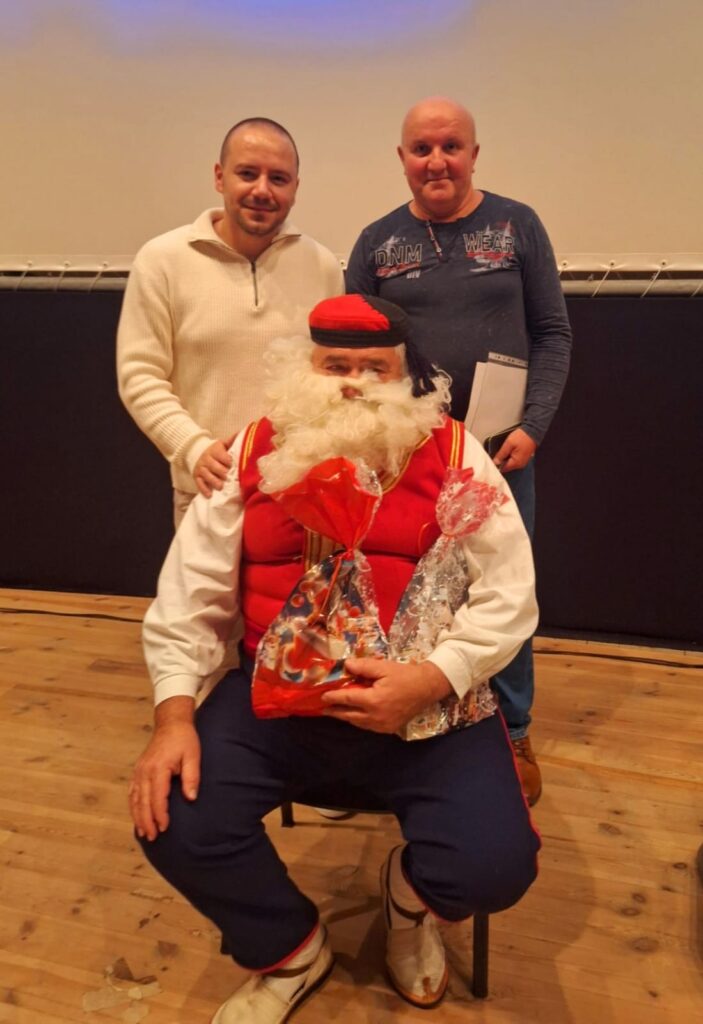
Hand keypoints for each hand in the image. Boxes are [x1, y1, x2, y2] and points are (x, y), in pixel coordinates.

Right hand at [128, 697, 199, 840]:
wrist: (171, 724)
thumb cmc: (184, 740)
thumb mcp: (193, 755)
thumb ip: (191, 777)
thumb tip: (191, 798)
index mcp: (158, 768)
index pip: (157, 797)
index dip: (160, 814)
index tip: (165, 828)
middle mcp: (145, 771)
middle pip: (143, 802)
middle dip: (147, 821)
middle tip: (152, 837)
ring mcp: (139, 771)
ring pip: (135, 798)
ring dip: (138, 816)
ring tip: (143, 832)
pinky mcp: (138, 770)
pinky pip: (133, 791)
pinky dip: (134, 805)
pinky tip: (136, 816)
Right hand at [194, 434, 235, 496]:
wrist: (198, 453)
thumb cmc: (216, 452)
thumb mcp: (223, 444)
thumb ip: (232, 441)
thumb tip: (243, 433)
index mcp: (214, 450)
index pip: (220, 455)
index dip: (227, 460)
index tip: (232, 464)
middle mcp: (206, 459)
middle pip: (214, 466)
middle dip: (221, 472)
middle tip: (228, 477)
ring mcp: (201, 468)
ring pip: (207, 475)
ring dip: (214, 481)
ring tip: (221, 486)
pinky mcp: (196, 477)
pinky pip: (199, 483)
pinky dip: (204, 489)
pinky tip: (210, 495)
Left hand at [320, 658, 451, 733]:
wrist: (427, 688)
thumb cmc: (405, 675)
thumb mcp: (383, 667)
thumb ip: (363, 667)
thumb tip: (345, 665)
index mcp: (374, 700)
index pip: (347, 699)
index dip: (333, 697)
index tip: (322, 696)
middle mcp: (376, 717)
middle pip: (349, 715)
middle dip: (335, 711)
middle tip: (322, 708)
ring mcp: (383, 725)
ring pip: (358, 723)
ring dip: (346, 717)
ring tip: (334, 711)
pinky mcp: (388, 729)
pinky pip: (368, 726)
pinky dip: (358, 721)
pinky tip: (353, 715)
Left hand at [493, 427, 536, 472]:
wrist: (533, 432)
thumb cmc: (521, 437)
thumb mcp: (508, 444)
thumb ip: (501, 454)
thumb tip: (495, 462)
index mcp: (516, 463)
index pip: (503, 469)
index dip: (497, 465)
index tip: (492, 460)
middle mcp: (520, 465)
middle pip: (507, 467)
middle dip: (501, 462)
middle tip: (498, 454)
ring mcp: (522, 462)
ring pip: (510, 463)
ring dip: (506, 459)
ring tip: (504, 451)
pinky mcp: (523, 458)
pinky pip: (514, 460)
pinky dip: (510, 457)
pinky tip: (509, 451)